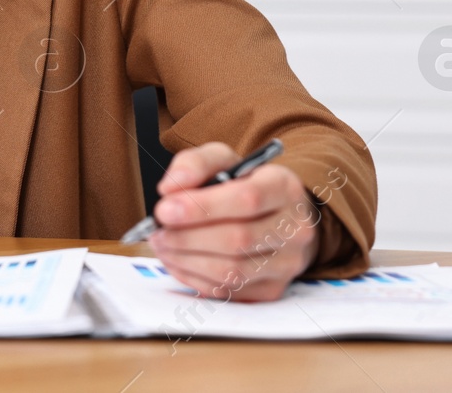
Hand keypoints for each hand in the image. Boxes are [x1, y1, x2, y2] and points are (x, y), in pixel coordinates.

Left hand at [147, 142, 320, 301]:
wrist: (278, 216)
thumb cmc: (245, 185)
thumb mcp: (223, 160)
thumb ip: (194, 164)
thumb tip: (170, 188)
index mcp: (284, 187)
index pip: (247, 199)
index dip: (202, 207)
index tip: (164, 209)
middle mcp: (294, 228)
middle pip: (237, 239)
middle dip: (187, 237)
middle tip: (157, 231)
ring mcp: (287, 263)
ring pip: (232, 271)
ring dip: (187, 260)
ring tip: (162, 245)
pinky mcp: (273, 289)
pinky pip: (228, 291)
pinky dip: (194, 278)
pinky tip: (177, 261)